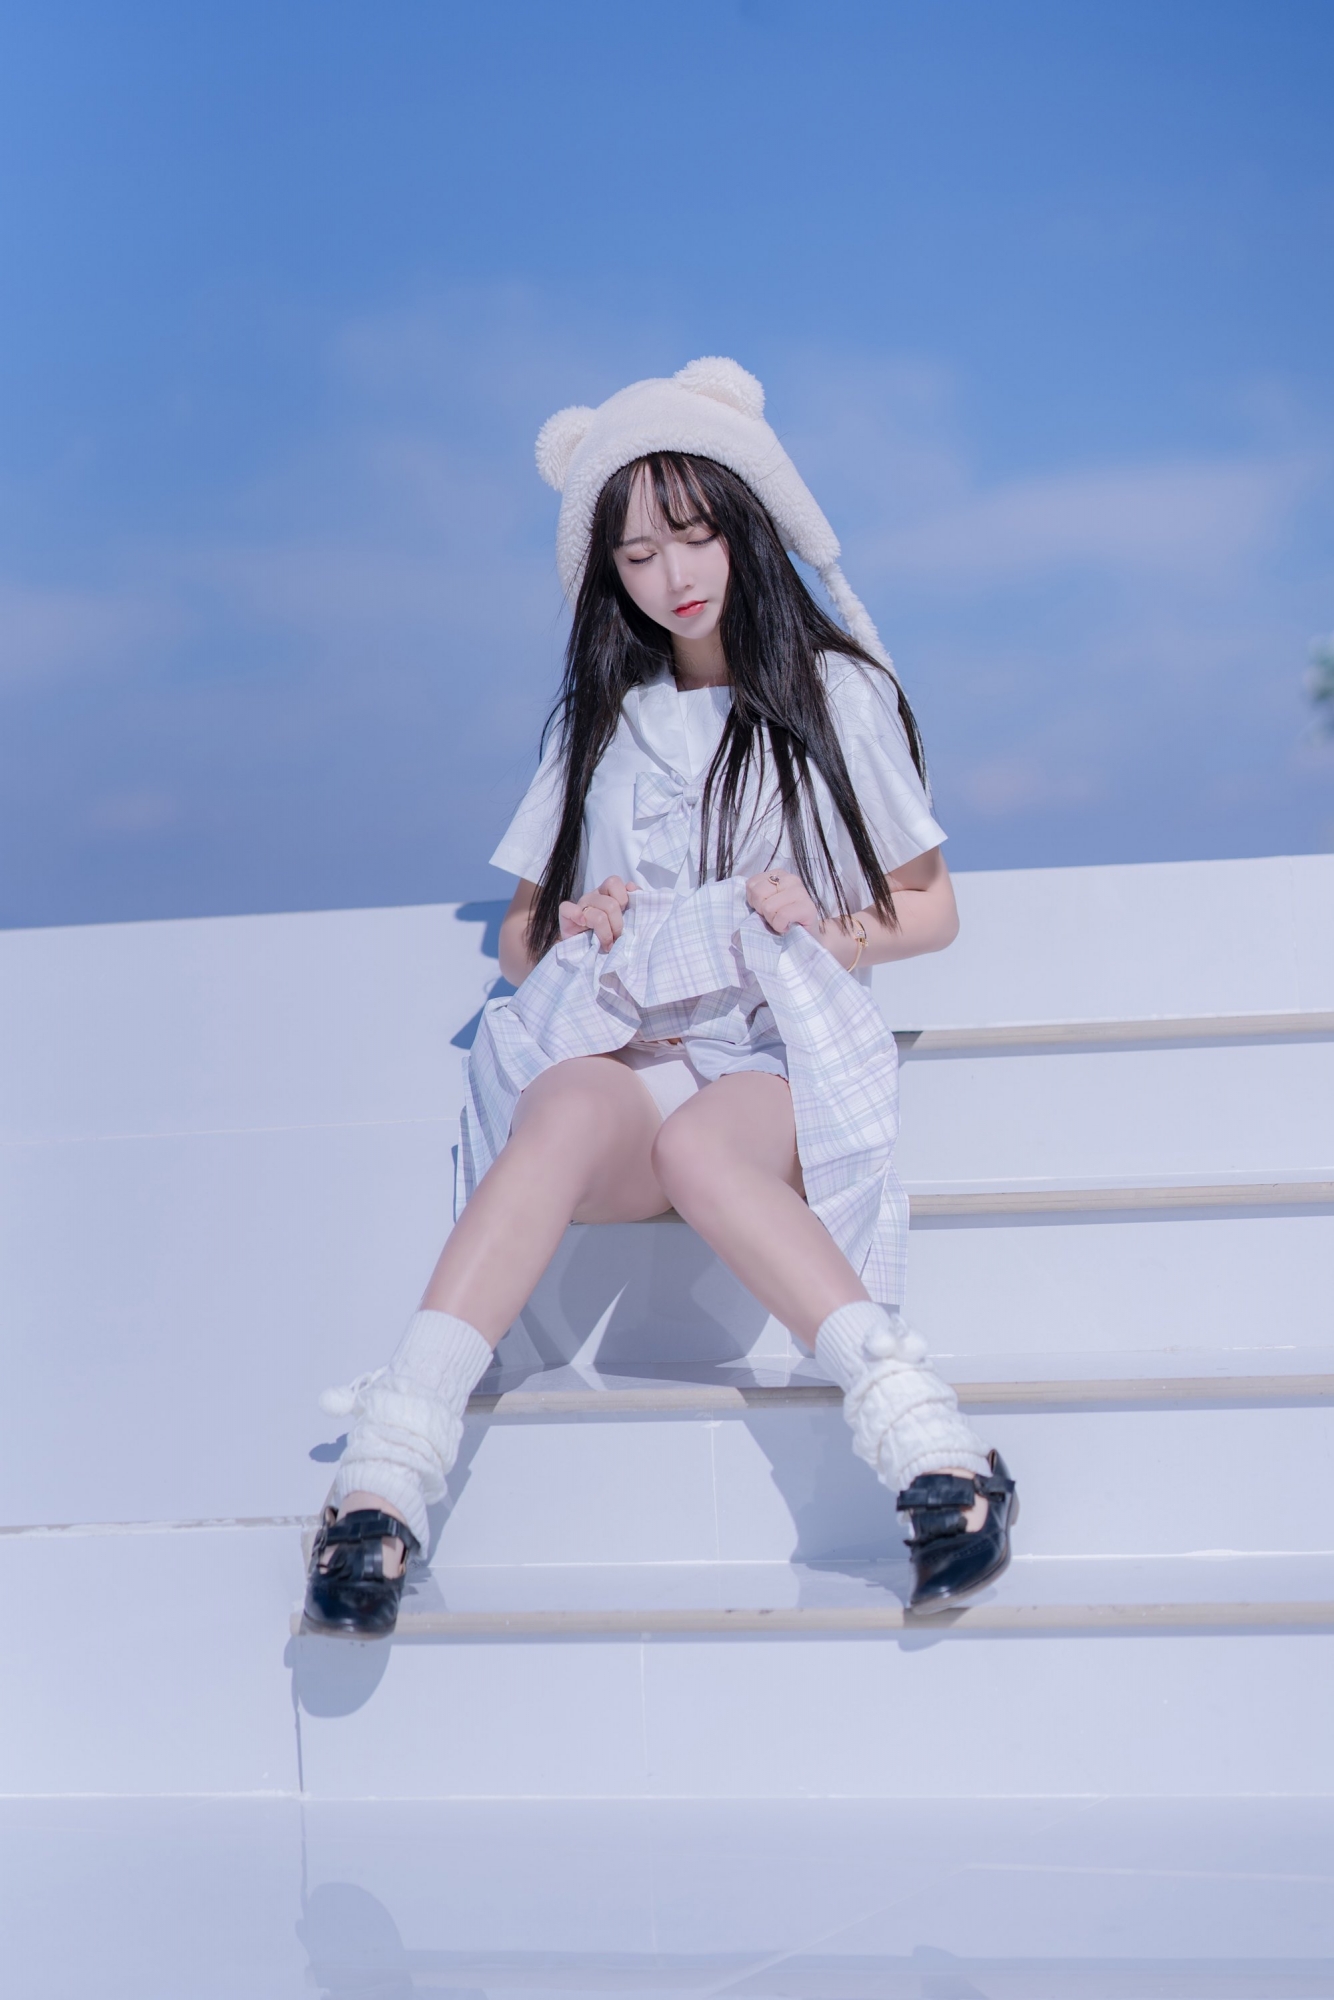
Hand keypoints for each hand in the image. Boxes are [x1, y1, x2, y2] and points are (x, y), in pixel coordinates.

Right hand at [558, 875, 637, 951]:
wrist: (590, 954)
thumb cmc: (610, 935)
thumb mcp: (627, 919)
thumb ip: (634, 901)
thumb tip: (633, 887)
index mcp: (606, 894)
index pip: (614, 882)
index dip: (623, 898)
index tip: (626, 915)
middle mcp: (592, 897)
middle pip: (610, 904)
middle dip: (617, 925)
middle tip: (617, 938)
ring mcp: (579, 906)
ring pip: (597, 915)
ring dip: (606, 934)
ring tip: (607, 945)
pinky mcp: (566, 917)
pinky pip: (567, 908)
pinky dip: (576, 915)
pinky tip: (583, 926)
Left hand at [746, 869, 861, 966]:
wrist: (807, 938)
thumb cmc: (783, 921)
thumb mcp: (766, 903)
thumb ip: (757, 895)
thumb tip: (749, 898)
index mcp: (779, 875)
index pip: (751, 884)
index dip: (753, 902)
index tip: (765, 909)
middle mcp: (791, 879)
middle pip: (758, 893)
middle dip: (762, 910)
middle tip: (774, 917)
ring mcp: (801, 892)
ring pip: (768, 906)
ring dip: (772, 920)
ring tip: (782, 922)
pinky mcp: (808, 908)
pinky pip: (782, 916)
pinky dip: (780, 926)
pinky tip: (787, 927)